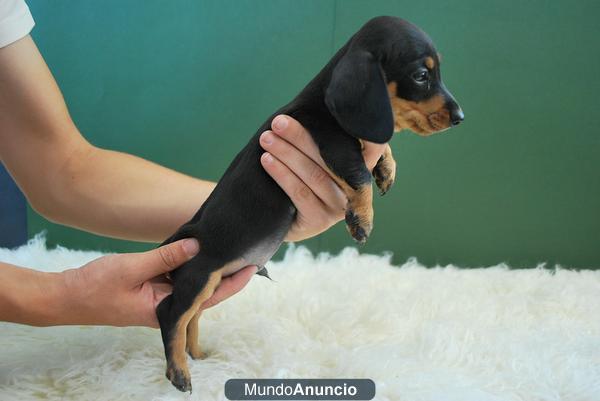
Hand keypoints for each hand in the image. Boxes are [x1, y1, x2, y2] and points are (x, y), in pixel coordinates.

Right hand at [60, 239, 256, 327]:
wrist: (65, 296)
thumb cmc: (94, 287)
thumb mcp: (132, 268)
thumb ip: (166, 257)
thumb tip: (197, 246)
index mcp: (166, 310)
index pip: (208, 298)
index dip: (232, 283)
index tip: (252, 267)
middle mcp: (167, 307)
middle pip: (204, 291)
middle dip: (225, 274)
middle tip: (247, 251)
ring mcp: (159, 299)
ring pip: (191, 283)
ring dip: (208, 268)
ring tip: (230, 247)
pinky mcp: (152, 289)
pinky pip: (176, 277)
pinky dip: (188, 264)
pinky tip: (199, 248)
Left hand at [259, 115, 386, 241]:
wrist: (279, 216)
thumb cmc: (299, 174)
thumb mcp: (315, 154)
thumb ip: (325, 136)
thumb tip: (316, 100)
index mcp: (360, 166)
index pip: (367, 144)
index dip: (353, 128)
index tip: (333, 105)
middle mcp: (356, 188)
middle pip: (331, 158)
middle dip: (301, 137)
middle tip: (278, 122)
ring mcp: (339, 206)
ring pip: (313, 174)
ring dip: (287, 154)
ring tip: (266, 139)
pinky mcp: (320, 221)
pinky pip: (301, 193)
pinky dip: (282, 174)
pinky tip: (267, 160)